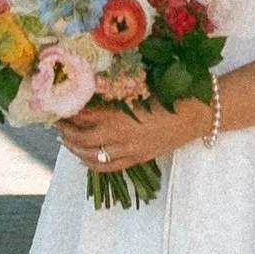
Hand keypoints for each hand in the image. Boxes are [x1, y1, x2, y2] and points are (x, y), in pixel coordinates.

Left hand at [57, 91, 212, 171]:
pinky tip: (83, 156)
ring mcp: (129, 151)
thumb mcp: (139, 87)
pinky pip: (107, 167)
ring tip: (64, 139)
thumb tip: (89, 86)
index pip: (83, 116)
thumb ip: (113, 90)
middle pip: (82, 138)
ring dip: (74, 147)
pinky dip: (90, 163)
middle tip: (56, 121)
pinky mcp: (137, 159)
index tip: (58, 104)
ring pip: (91, 156)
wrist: (198, 113)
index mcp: (119, 116)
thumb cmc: (171, 93)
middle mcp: (120, 137)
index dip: (67, 111)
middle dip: (65, 130)